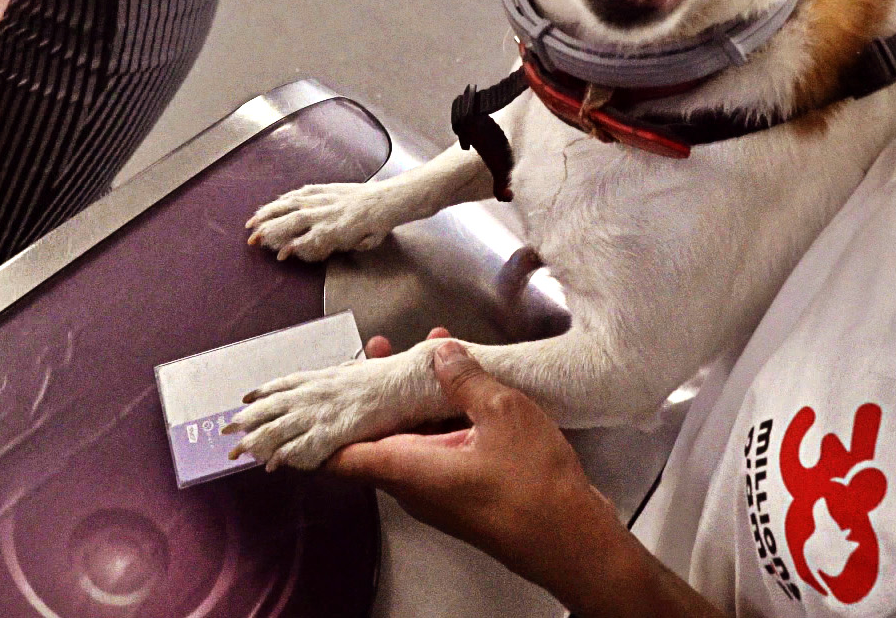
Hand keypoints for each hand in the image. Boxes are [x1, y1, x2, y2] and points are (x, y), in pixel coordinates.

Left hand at [345, 329, 725, 617]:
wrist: (573, 542)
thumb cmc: (535, 490)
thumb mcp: (502, 414)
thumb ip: (466, 379)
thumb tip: (441, 354)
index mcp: (408, 468)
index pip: (340, 455)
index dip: (325, 424)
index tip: (323, 392)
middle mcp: (414, 486)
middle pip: (375, 438)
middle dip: (379, 392)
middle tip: (383, 352)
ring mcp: (438, 493)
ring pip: (409, 441)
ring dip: (415, 401)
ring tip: (431, 356)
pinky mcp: (462, 494)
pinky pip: (437, 451)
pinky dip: (440, 419)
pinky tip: (465, 389)